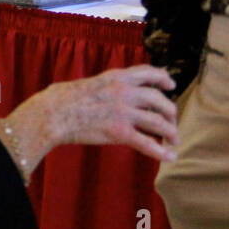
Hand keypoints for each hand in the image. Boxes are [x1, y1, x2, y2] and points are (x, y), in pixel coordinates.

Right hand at [10, 65, 178, 164]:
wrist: (53, 113)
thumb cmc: (62, 99)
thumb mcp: (89, 82)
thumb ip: (105, 85)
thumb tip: (105, 89)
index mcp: (117, 77)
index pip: (148, 72)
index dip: (163, 78)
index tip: (171, 85)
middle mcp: (125, 92)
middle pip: (159, 99)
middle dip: (170, 111)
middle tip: (172, 121)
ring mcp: (124, 112)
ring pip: (158, 122)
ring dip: (170, 132)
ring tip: (174, 140)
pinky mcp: (119, 132)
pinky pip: (147, 142)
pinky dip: (161, 152)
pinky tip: (169, 157)